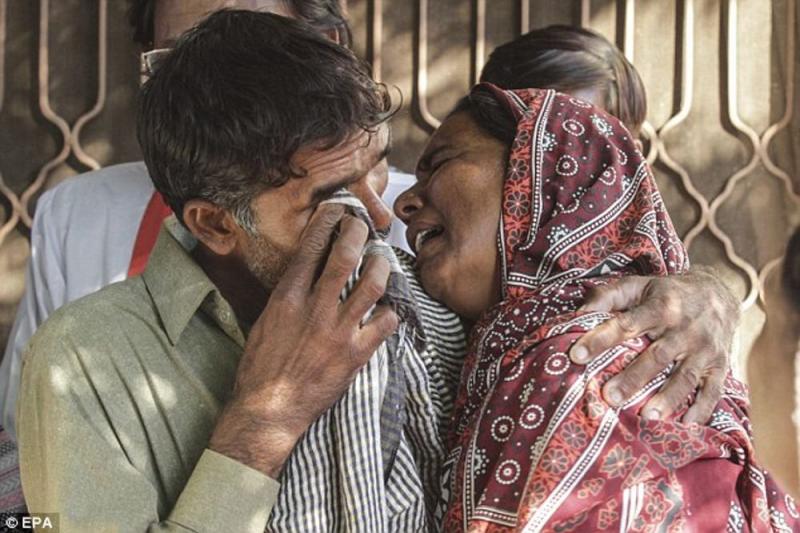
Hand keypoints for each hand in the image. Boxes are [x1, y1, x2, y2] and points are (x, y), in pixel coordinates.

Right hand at [209, 204, 398, 476]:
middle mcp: (315, 309)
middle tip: (364, 226)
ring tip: (383, 260)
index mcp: (287, 298)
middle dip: (358, 232)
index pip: (311, 248)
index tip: (337, 210)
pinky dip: (391, 312)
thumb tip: (304, 274)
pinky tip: (388, 310)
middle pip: (345, 257)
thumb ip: (287, 297)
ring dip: (381, 266)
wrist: (268, 410)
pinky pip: (386, 323)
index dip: (327, 222)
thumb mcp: (264, 323)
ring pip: (372, 285)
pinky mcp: (356, 354)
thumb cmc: (260, 368)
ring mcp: (338, 331)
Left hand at [568, 267, 738, 423]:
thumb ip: (608, 296)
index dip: (601, 339)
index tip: (576, 355)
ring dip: (667, 399)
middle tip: (610, 397)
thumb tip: (579, 314)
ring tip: (646, 418)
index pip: (626, 324)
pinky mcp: (720, 365)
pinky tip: (686, 426)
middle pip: (657, 356)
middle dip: (633, 378)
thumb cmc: (667, 293)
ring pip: (685, 377)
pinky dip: (702, 409)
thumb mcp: (639, 285)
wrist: (718, 292)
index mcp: (661, 306)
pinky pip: (713, 390)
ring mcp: (704, 349)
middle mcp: (684, 329)